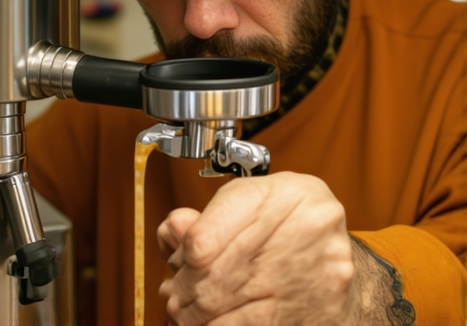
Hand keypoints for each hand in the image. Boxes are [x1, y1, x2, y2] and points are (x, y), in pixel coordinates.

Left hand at [157, 172, 355, 324]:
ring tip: (188, 311)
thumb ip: (206, 218)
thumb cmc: (286, 218)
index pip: (205, 239)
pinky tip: (211, 322)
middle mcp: (306, 225)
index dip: (182, 259)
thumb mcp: (246, 201)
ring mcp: (319, 270)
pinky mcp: (323, 308)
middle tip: (175, 296)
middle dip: (186, 292)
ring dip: (199, 315)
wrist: (335, 248)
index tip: (178, 265)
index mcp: (282, 193)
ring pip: (232, 306)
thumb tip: (172, 232)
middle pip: (217, 276)